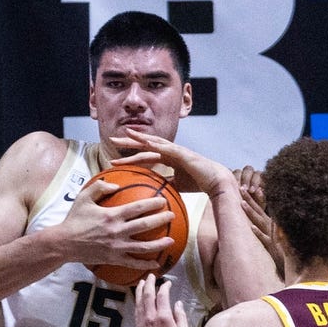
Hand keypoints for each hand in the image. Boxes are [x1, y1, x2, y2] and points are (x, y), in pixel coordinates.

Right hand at [54, 176, 172, 268]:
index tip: (162, 200)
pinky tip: (156, 264)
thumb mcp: (83, 198)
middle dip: (161, 219)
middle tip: (171, 215)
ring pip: (143, 247)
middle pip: (145, 225)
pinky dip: (145, 264)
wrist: (64, 243)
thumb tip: (116, 185)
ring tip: (172, 240)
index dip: (152, 203)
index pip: (137, 208)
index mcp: (111, 215)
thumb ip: (100, 187)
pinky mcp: (114, 259)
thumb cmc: (74, 219)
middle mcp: (117, 231)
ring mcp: (116, 247)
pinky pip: (133, 263)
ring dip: (159, 244)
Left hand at [109, 128, 236, 198]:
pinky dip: (154, 143)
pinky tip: (144, 141)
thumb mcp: (176, 185)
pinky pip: (166, 147)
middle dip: (128, 141)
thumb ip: (165, 184)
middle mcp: (170, 150)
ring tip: (125, 135)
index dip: (130, 157)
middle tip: (111, 139)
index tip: (115, 160)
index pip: (145, 155)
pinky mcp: (182, 152)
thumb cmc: (198, 182)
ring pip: (153, 142)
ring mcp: (176, 149)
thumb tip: (153, 191)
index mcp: (168, 157)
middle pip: (145, 144)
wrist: (216, 181)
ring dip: (139, 138)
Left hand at [134, 274, 189, 326]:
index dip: (164, 287)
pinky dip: (137, 302)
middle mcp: (150, 317)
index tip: (168, 283)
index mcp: (163, 316)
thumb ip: (180, 316)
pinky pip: (136, 311)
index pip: (162, 295)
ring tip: (141, 283)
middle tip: (150, 276)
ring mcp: (142, 322)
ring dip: (140, 290)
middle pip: (147, 295)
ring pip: (139, 302)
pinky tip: (138, 299)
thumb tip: (178, 304)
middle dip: (148, 283)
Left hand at [232, 166, 283, 277]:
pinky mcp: (272, 248)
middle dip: (250, 199)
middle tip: (240, 187)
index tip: (251, 187)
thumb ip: (275, 230)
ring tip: (241, 202)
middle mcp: (273, 229)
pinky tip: (251, 227)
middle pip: (259, 211)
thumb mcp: (278, 240)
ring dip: (251, 212)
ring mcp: (272, 237)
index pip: (264, 209)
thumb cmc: (284, 256)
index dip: (257, 198)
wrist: (295, 268)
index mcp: (273, 226)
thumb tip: (264, 222)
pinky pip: (264, 239)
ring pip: (260, 221)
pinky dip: (258, 233)